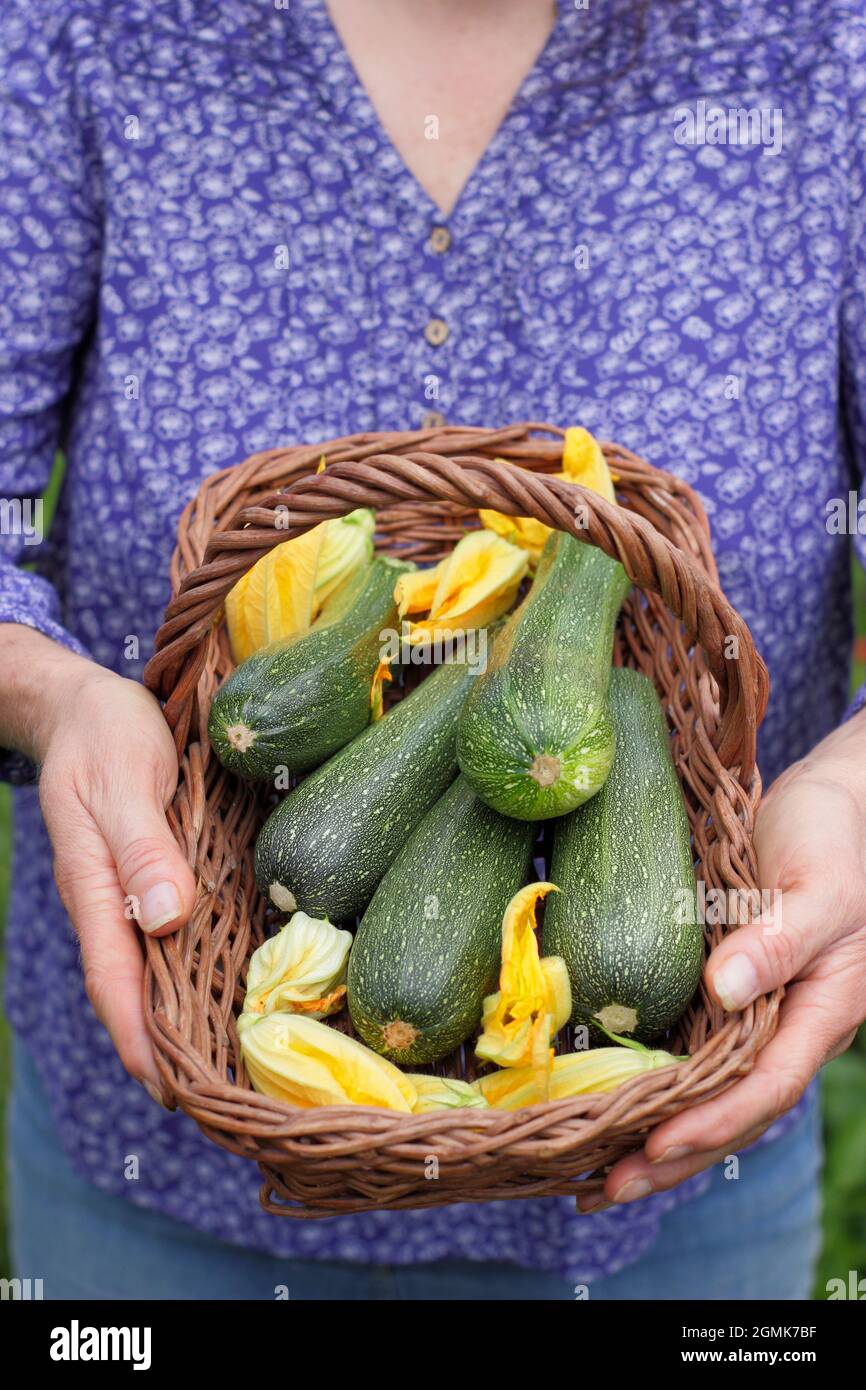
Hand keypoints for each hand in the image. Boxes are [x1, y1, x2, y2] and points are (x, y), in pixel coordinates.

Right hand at [15, 637, 196, 1093]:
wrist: (86, 704)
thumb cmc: (103, 736)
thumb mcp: (124, 780)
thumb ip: (142, 849)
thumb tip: (165, 921)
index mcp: (95, 888)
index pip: (114, 981)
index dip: (139, 1040)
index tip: (170, 1094)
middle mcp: (113, 902)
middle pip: (136, 991)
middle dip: (168, 1049)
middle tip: (217, 1104)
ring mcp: (133, 891)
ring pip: (158, 969)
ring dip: (187, 1016)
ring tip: (232, 1066)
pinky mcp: (157, 874)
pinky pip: (175, 935)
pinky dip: (198, 969)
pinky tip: (233, 988)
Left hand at [577, 711, 865, 1210]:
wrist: (836, 803)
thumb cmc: (835, 840)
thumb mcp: (817, 889)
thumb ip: (776, 941)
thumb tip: (723, 992)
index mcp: (820, 1013)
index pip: (763, 1089)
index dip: (710, 1122)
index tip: (655, 1144)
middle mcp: (786, 1025)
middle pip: (731, 1111)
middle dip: (671, 1154)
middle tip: (603, 1188)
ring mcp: (756, 1011)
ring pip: (707, 1091)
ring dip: (655, 1131)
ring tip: (594, 1171)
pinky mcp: (725, 988)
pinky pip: (691, 1050)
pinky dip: (654, 1081)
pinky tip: (609, 1099)